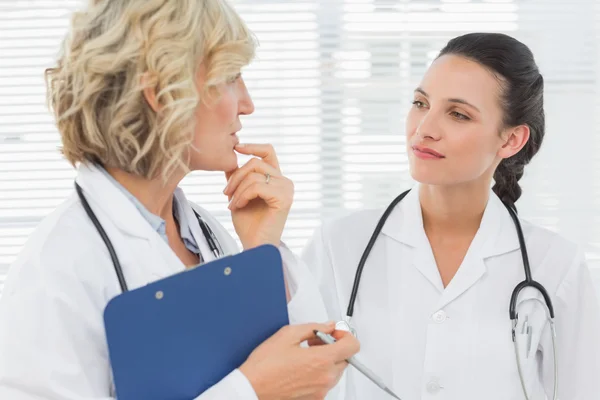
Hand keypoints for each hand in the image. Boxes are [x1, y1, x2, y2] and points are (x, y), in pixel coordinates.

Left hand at [223, 143, 293, 249]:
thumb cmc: (248, 224)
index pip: (268, 152)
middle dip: (236, 176)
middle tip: (225, 193)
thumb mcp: (238, 194)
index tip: (236, 147)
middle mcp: (284, 182)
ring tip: (231, 204)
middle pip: (255, 162)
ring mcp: (286, 189)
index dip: (252, 146)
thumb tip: (230, 158)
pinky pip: (257, 187)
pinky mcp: (284, 199)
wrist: (254, 245)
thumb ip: (237, 176)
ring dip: (237, 189)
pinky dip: (243, 196)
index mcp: (276, 179)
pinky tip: (238, 206)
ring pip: (254, 175)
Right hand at [239, 322, 359, 399]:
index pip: (352, 345)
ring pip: (335, 371)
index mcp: (321, 360)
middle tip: (315, 341)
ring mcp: (320, 391)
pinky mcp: (314, 399)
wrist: (252, 388)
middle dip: (333, 347)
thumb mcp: (288, 334)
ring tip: (305, 355)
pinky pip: (324, 383)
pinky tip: (301, 368)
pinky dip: (318, 374)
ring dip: (326, 361)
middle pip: (344, 358)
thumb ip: (314, 327)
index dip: (345, 335)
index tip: (335, 333)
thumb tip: (328, 326)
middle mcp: (325, 378)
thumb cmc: (265, 365)